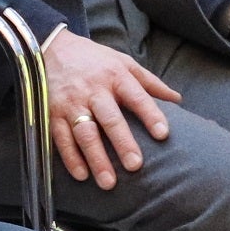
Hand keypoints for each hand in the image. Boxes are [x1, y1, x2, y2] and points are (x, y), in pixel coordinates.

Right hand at [39, 26, 180, 189]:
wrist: (52, 47)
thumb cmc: (94, 60)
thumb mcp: (123, 62)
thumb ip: (149, 82)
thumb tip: (177, 99)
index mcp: (115, 76)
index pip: (136, 96)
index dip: (150, 114)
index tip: (162, 134)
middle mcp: (93, 90)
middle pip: (109, 119)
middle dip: (122, 142)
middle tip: (136, 166)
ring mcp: (71, 103)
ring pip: (85, 133)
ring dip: (96, 159)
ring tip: (109, 183)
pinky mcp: (52, 113)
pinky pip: (61, 138)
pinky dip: (70, 158)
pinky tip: (82, 175)